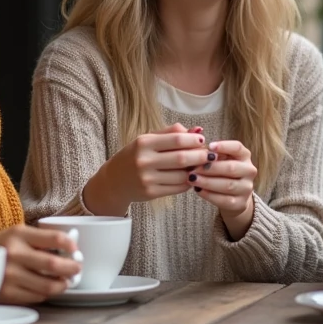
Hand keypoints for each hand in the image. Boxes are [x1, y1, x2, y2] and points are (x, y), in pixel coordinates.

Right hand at [0, 225, 81, 303]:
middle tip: (77, 269)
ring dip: (63, 285)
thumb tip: (69, 248)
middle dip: (73, 268)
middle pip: (55, 264)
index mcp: (17, 234)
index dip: (71, 245)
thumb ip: (37, 239)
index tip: (75, 249)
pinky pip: (37, 296)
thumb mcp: (12, 235)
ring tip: (65, 282)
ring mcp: (10, 276)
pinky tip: (47, 288)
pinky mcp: (8, 294)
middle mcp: (14, 253)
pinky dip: (47, 294)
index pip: (55, 238)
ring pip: (49, 285)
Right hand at [81, 124, 210, 214]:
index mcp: (143, 143)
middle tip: (208, 155)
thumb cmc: (135, 155)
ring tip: (200, 166)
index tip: (202, 140)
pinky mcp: (151, 193)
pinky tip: (189, 177)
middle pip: (182, 158)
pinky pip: (177, 188)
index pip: (176, 139)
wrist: (114, 180)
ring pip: (182, 175)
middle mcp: (144, 160)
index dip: (193, 140)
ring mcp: (147, 179)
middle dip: (200, 156)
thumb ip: (171, 133)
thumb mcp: (148, 139)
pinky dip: (188, 182)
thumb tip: (197, 130)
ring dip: (196, 171)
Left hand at [193, 140, 257, 238]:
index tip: (209, 146)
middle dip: (210, 168)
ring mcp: (246, 188)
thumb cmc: (222, 171)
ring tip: (192, 179)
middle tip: (192, 168)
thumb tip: (194, 142)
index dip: (224, 146)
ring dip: (207, 182)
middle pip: (231, 168)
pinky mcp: (240, 203)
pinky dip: (209, 195)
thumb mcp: (220, 159)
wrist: (234, 195)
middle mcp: (249, 170)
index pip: (237, 147)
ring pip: (227, 185)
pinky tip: (198, 190)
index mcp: (245, 156)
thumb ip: (209, 152)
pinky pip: (224, 200)